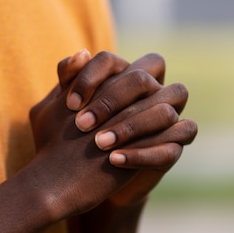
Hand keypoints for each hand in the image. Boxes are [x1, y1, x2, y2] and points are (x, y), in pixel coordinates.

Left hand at [57, 50, 197, 206]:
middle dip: (110, 101)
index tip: (69, 104)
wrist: (85, 178)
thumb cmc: (74, 139)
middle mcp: (151, 93)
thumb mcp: (61, 111)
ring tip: (98, 144)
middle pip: (143, 79)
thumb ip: (68, 80)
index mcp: (122, 78)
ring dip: (130, 127)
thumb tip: (81, 54)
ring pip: (165, 112)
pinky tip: (114, 161)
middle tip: (81, 124)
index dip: (91, 77)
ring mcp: (168, 121)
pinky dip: (144, 154)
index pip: (112, 61)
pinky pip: (170, 148)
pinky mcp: (172, 149)